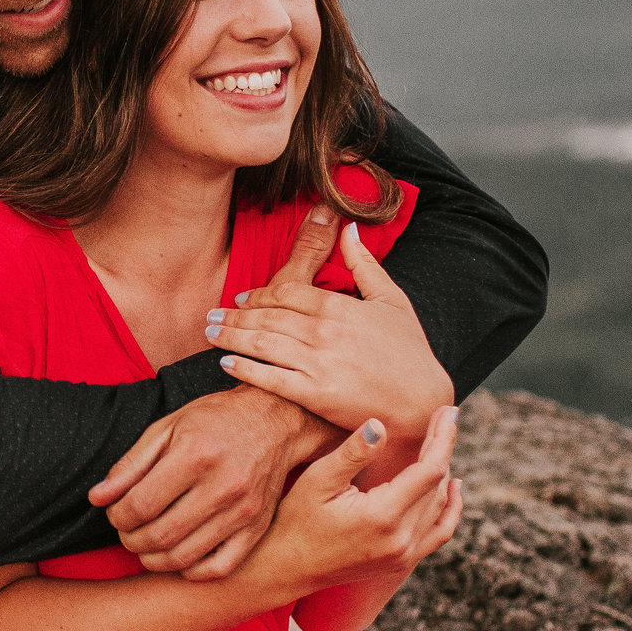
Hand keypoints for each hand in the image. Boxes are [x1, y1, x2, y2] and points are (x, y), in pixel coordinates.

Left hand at [90, 387, 340, 579]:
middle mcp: (223, 486)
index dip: (117, 517)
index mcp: (195, 455)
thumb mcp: (166, 427)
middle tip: (127, 532)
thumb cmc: (214, 420)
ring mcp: (244, 512)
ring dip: (153, 559)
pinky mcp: (257, 529)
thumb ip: (129, 464)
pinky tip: (178, 556)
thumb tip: (97, 498)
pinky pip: (219, 568)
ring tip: (146, 545)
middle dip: (131, 540)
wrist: (275, 420)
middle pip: (160, 535)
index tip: (114, 514)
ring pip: (185, 557)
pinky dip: (190, 571)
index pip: (141, 505)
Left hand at [204, 221, 452, 477]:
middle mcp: (325, 331)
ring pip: (262, 343)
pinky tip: (226, 363)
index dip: (259, 294)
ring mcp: (319, 362)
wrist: (423, 402)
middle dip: (234, 315)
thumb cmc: (411, 352)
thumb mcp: (392, 301)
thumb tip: (348, 228)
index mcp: (340, 307)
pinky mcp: (316, 394)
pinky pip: (271, 377)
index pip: (286, 292)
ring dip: (231, 336)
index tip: (241, 298)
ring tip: (208, 333)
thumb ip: (365, 264)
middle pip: (267, 316)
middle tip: (210, 315)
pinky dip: (245, 368)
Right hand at [253, 404, 464, 597]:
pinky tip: (454, 488)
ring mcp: (403, 555)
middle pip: (439, 485)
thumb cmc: (295, 520)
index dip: (443, 438)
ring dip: (444, 472)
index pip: (430, 470)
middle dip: (444, 447)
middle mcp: (401, 539)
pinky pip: (439, 533)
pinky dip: (451, 509)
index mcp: (383, 516)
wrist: (285, 567)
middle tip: (446, 416)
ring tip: (442, 440)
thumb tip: (380, 425)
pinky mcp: (400, 562)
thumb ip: (352, 453)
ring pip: (440, 505)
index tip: (448, 411)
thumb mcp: (318, 481)